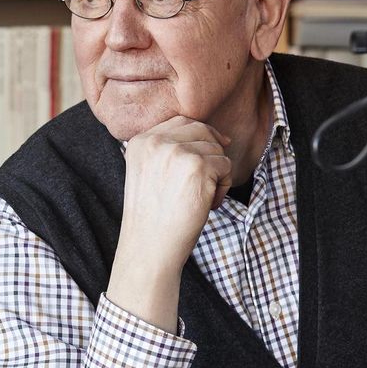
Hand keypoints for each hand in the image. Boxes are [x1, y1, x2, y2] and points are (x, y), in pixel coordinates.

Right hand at [106, 117, 231, 332]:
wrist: (150, 246)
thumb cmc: (153, 218)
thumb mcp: (148, 173)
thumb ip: (166, 151)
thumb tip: (215, 136)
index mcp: (140, 141)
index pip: (181, 121)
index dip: (201, 133)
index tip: (214, 148)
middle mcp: (156, 141)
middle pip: (202, 130)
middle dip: (213, 152)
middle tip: (209, 181)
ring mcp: (177, 152)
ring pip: (216, 149)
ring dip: (218, 174)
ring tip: (202, 198)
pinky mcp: (198, 166)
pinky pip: (226, 166)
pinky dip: (224, 187)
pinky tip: (208, 204)